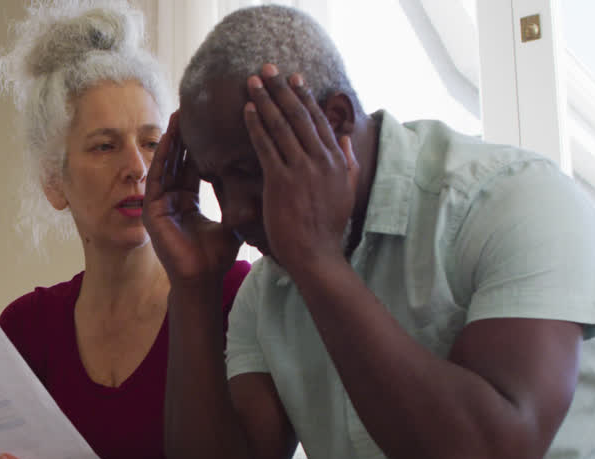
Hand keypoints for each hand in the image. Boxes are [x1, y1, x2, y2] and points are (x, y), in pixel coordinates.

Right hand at [143, 111, 243, 285]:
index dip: (200, 144)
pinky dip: (162, 157)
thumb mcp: (233, 219)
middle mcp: (172, 200)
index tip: (209, 121)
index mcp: (188, 202)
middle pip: (177, 161)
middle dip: (184, 135)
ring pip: (166, 164)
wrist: (203, 279)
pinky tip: (169, 137)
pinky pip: (157, 177)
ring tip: (179, 114)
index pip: (193, 166)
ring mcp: (159, 205)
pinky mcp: (151, 211)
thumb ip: (240, 199)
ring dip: (172, 140)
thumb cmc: (217, 256)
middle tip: (192, 107)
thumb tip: (262, 179)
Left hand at [242, 65, 358, 276]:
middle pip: (299, 116)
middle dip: (282, 90)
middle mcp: (321, 159)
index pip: (320, 120)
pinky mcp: (282, 181)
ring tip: (253, 82)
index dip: (305, 97)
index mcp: (336, 160)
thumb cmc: (328, 227)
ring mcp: (302, 169)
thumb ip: (347, 162)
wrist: (316, 254)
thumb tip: (344, 138)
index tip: (295, 79)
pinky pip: (266, 145)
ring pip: (282, 126)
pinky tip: (248, 110)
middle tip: (269, 69)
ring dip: (265, 100)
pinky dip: (256, 125)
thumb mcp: (346, 191)